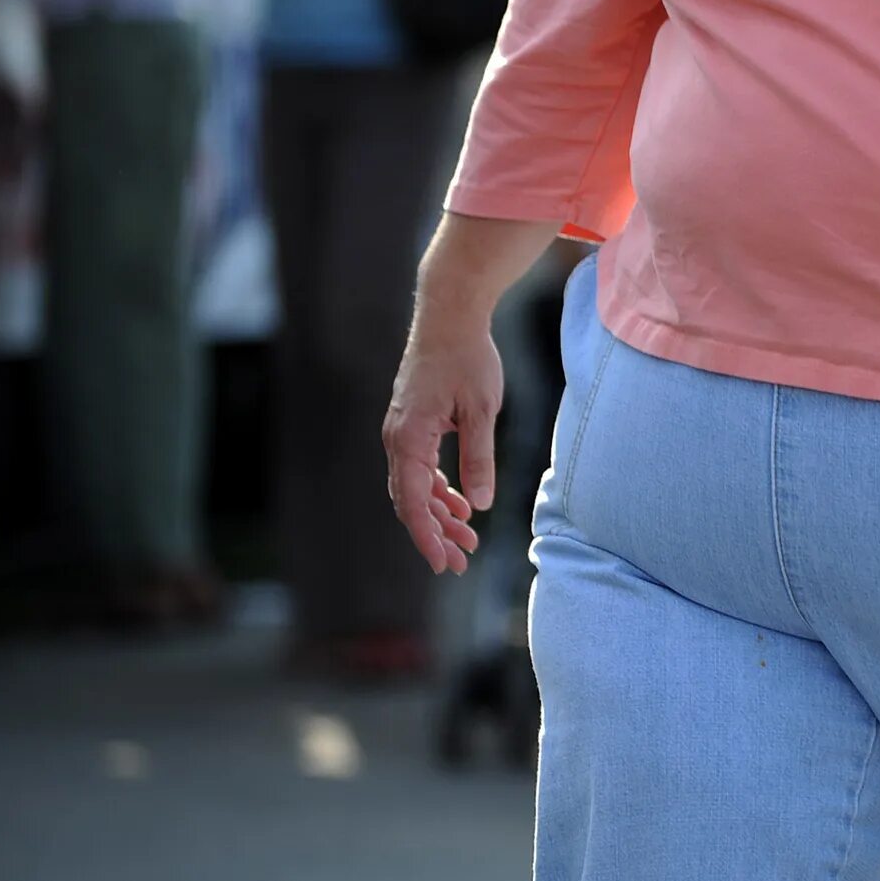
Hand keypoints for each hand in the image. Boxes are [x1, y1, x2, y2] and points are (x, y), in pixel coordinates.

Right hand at [382, 306, 503, 574]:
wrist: (449, 316)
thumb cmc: (467, 358)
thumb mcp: (482, 410)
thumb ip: (479, 458)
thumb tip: (478, 504)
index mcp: (408, 438)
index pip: (411, 501)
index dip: (427, 536)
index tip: (443, 563)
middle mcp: (397, 438)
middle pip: (410, 500)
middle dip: (435, 533)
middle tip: (461, 563)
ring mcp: (402, 431)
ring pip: (415, 487)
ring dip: (439, 514)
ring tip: (468, 540)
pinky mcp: (413, 424)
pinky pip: (419, 468)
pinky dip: (438, 490)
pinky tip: (459, 504)